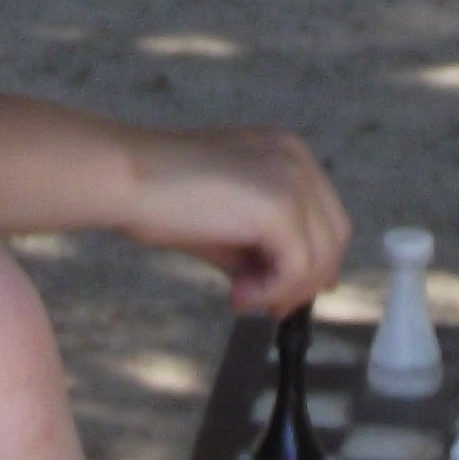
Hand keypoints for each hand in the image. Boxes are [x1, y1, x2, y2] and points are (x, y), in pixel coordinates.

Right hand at [117, 122, 347, 313]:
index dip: (314, 261)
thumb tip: (280, 289)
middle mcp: (296, 158)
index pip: (325, 216)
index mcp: (287, 152)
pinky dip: (271, 290)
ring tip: (241, 297)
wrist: (124, 178)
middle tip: (270, 307)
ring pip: (320, 255)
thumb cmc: (161, 196)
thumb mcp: (226, 224)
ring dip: (285, 289)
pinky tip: (237, 294)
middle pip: (334, 235)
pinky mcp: (278, 205)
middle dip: (306, 280)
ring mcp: (291, 178)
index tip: (286, 293)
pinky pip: (296, 266)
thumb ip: (260, 247)